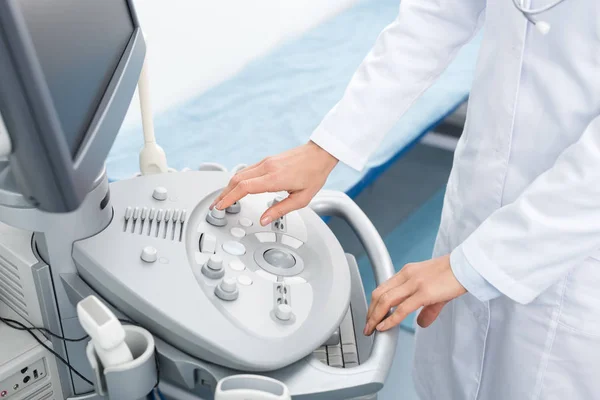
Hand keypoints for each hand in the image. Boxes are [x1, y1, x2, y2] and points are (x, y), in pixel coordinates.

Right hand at [210, 141, 337, 225]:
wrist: (320, 154)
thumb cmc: (314, 174)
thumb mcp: (301, 199)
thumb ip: (280, 210)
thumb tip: (264, 219)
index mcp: (274, 178)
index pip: (244, 187)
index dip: (229, 198)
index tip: (221, 206)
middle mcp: (267, 167)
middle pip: (236, 180)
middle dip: (223, 194)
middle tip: (215, 206)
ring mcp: (265, 162)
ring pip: (239, 173)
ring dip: (228, 187)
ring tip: (222, 199)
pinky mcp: (267, 160)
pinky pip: (246, 170)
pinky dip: (236, 180)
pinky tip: (235, 187)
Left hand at [364, 255, 465, 334]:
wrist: (468, 266)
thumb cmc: (454, 276)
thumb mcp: (435, 291)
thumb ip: (427, 308)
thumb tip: (421, 323)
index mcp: (407, 272)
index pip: (383, 287)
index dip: (374, 303)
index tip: (371, 314)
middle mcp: (406, 275)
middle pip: (379, 294)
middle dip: (370, 311)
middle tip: (367, 325)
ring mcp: (414, 283)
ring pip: (385, 301)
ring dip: (375, 317)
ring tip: (371, 329)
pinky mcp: (424, 293)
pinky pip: (401, 309)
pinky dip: (389, 320)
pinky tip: (384, 327)